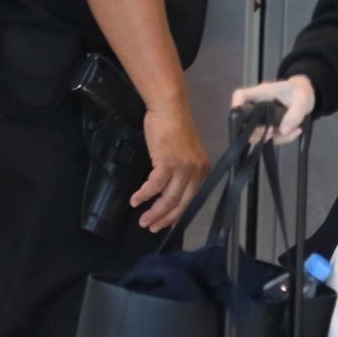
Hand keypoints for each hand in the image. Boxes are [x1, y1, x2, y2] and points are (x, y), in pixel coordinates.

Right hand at [131, 96, 209, 231]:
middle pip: (181, 203)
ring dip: (154, 212)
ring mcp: (183, 168)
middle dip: (165, 219)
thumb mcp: (183, 154)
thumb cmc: (173, 128)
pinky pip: (155, 186)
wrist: (169, 109)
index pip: (190, 199)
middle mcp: (196, 172)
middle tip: (152, 227)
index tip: (165, 224)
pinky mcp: (168, 163)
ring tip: (143, 220)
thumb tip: (167, 190)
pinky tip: (135, 200)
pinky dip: (144, 195)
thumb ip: (180, 172)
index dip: (177, 214)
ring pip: (169, 199)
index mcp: (202, 171)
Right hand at [230, 77, 314, 144]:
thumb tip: (283, 131)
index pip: (240, 96)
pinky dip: (282, 139)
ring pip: (258, 134)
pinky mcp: (269, 127)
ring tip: (293, 131)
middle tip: (274, 133)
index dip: (236, 107)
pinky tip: (295, 132)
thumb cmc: (301, 91)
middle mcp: (257, 106)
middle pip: (245, 122)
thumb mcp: (301, 100)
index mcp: (261, 93)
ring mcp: (262, 118)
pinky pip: (270, 138)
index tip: (241, 120)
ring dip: (274, 138)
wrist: (307, 95)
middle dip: (258, 133)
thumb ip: (294, 115)